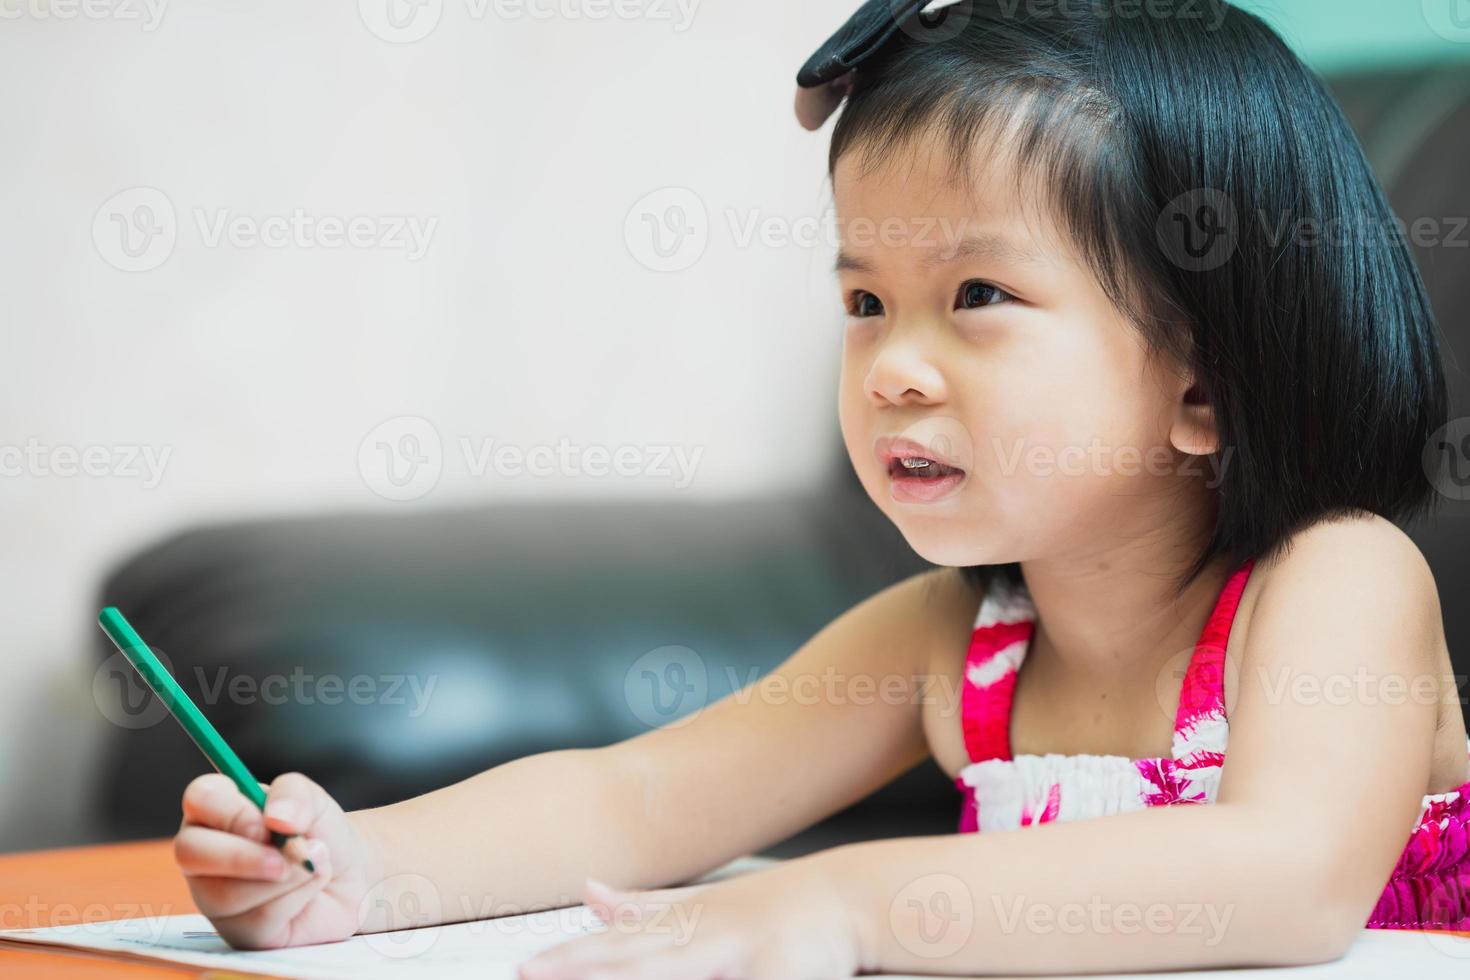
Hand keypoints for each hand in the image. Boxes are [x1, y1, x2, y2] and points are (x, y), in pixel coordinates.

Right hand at [173, 771, 383, 948]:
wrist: (350, 874)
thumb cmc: (320, 832)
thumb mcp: (313, 800)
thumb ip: (293, 794)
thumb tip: (276, 819)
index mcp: (217, 810)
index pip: (199, 798)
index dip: (232, 811)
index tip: (268, 824)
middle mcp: (205, 853)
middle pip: (189, 851)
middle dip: (242, 856)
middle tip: (282, 858)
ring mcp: (214, 896)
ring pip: (226, 893)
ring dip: (285, 877)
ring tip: (313, 864)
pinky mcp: (238, 931)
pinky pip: (257, 919)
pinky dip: (297, 898)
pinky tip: (310, 888)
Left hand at [517, 858, 867, 978]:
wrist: (849, 897)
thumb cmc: (769, 908)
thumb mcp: (702, 904)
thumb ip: (644, 907)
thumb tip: (588, 893)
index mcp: (686, 924)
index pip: (617, 948)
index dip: (569, 960)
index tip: (525, 970)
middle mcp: (709, 938)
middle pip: (641, 964)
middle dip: (589, 973)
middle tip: (535, 975)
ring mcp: (745, 958)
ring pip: (682, 975)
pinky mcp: (785, 977)